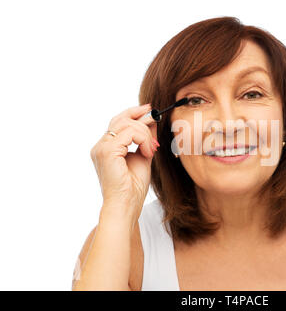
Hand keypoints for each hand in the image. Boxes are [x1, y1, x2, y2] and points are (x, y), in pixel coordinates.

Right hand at [90, 104, 159, 219]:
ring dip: (145, 133)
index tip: (150, 110)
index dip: (134, 113)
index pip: (118, 122)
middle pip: (121, 119)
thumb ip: (145, 139)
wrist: (126, 205)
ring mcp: (101, 148)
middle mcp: (100, 146)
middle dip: (141, 116)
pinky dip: (143, 140)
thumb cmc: (133, 187)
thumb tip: (153, 121)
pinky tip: (147, 152)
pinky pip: (129, 134)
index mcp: (106, 148)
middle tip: (156, 116)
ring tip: (151, 149)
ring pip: (127, 125)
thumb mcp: (143, 156)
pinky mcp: (107, 152)